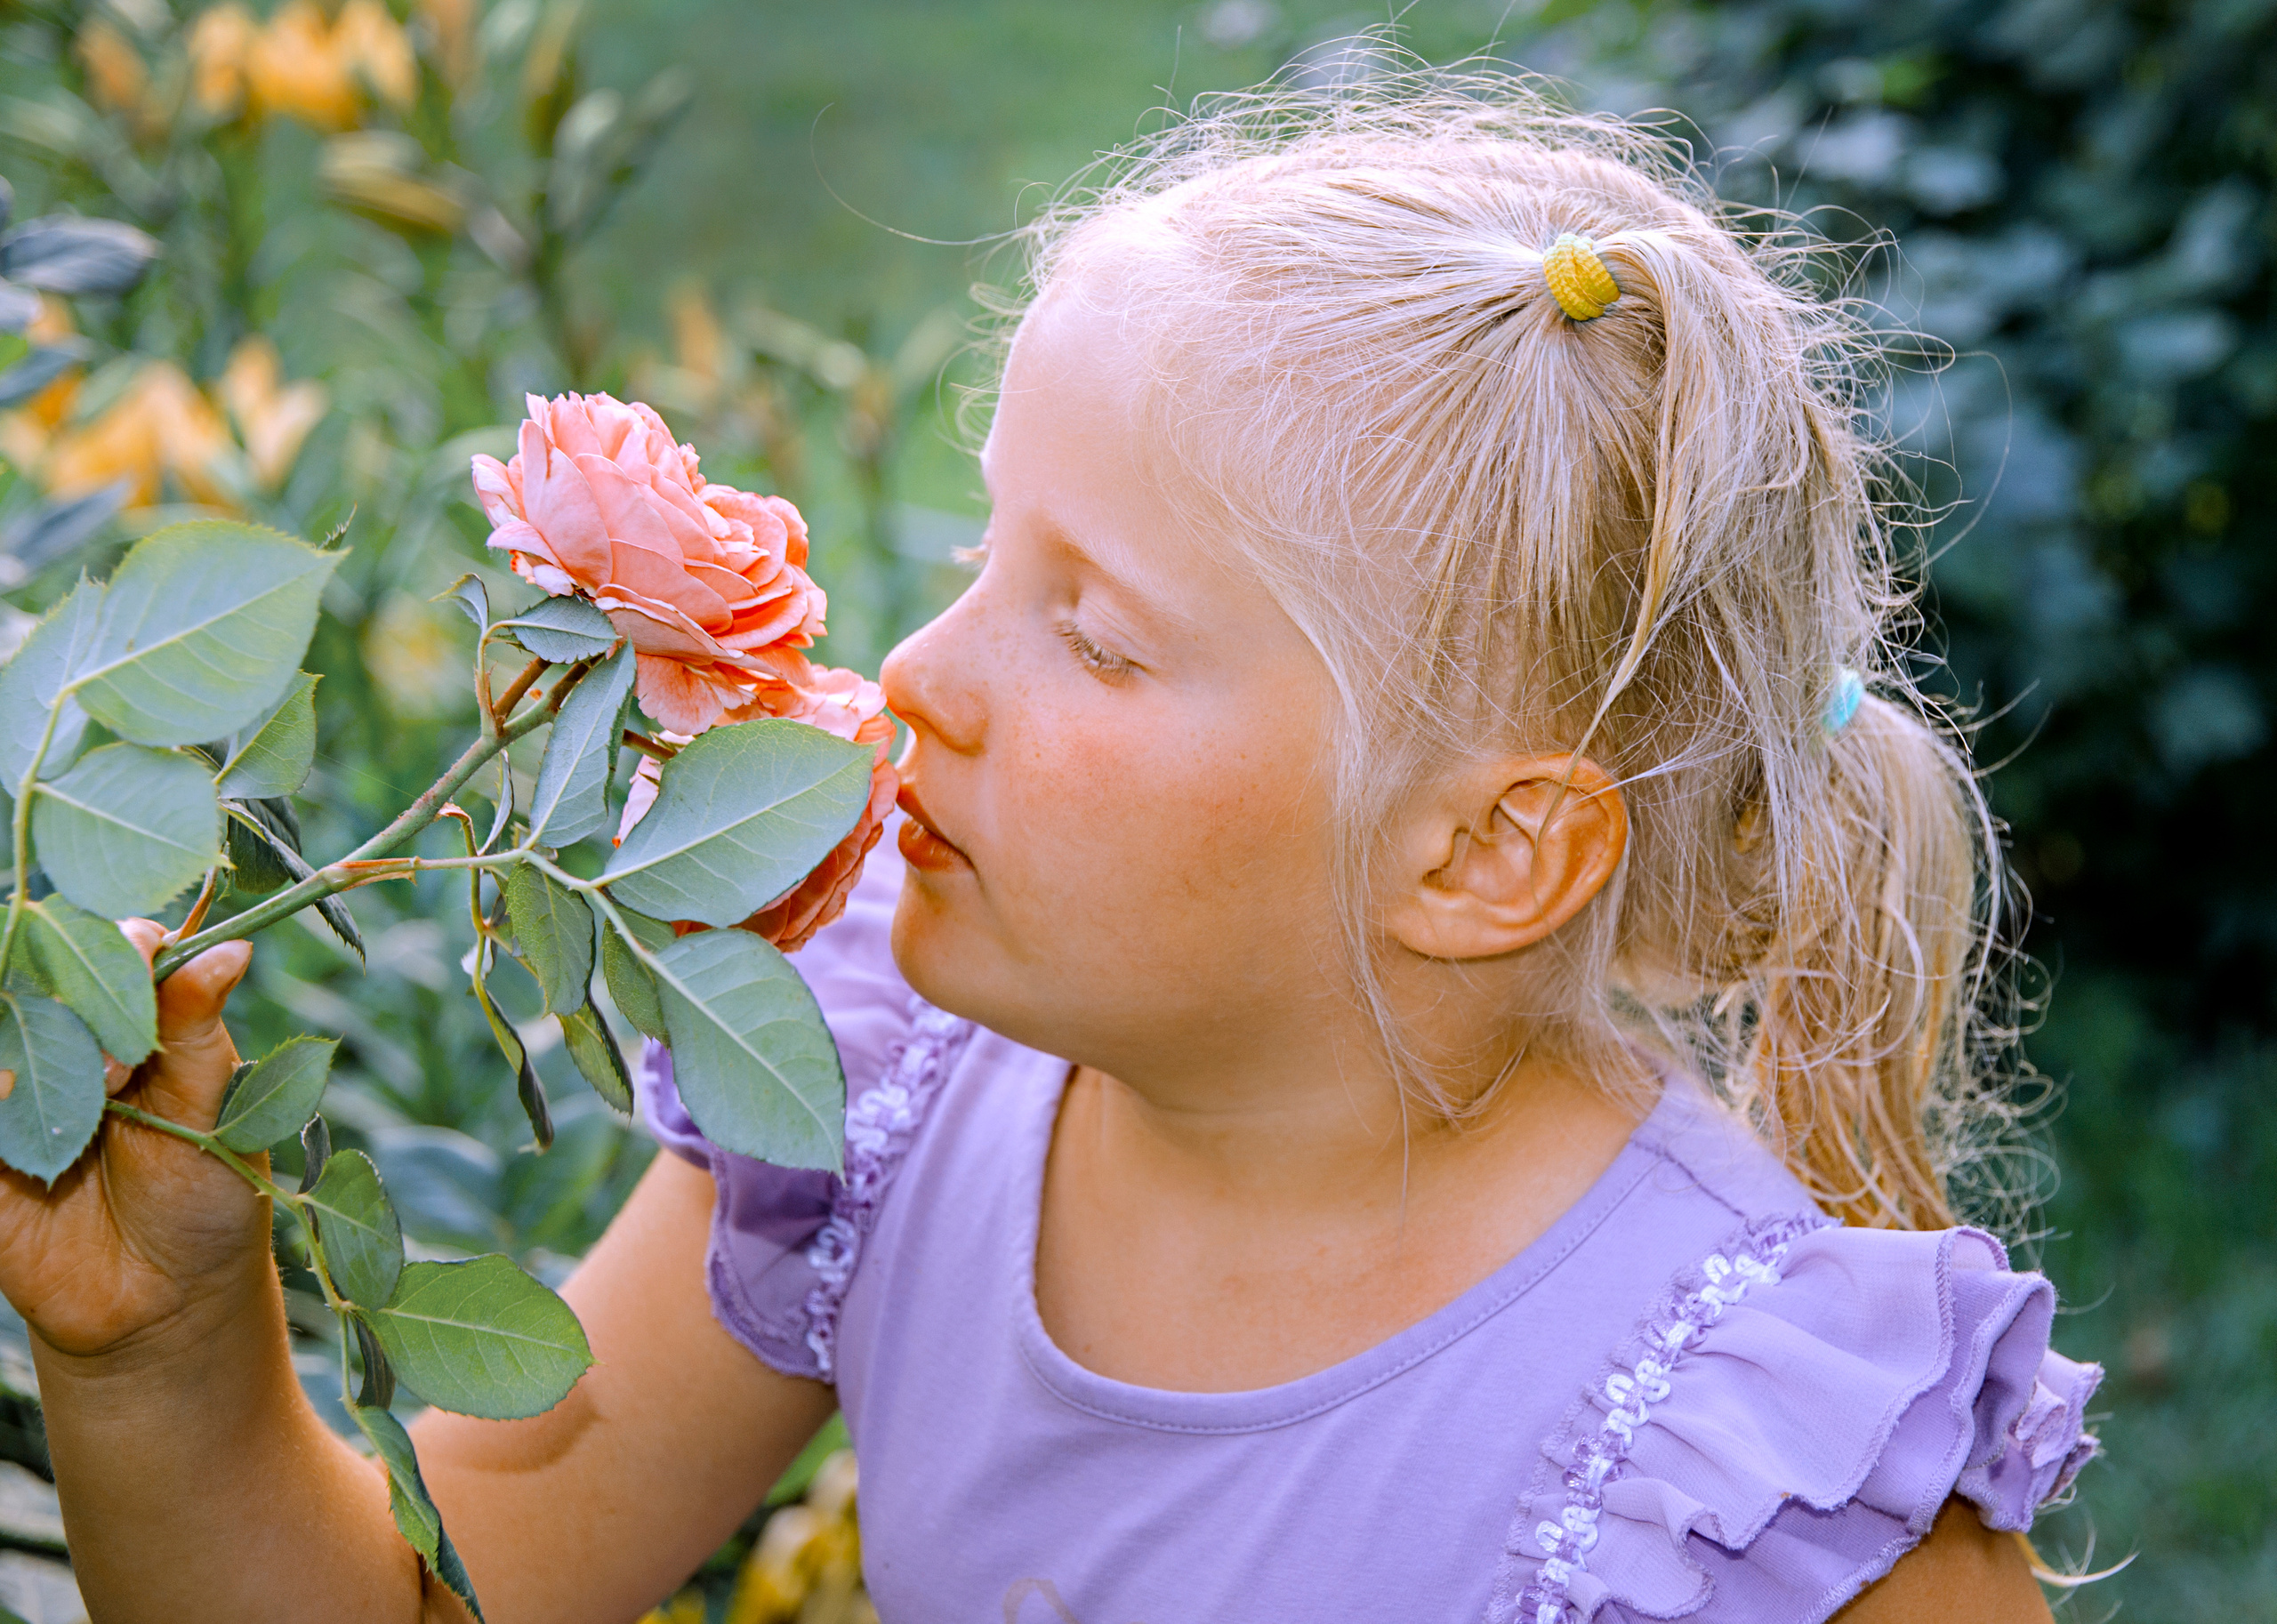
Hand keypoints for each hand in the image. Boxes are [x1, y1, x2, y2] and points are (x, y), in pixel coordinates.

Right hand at [0, 927, 267, 1361]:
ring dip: (29, 1041)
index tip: (152, 974)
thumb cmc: (209, 1198)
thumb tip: (232, 947)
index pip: (115, 945)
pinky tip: (7, 1091)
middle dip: (76, 1000)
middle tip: (122, 1069)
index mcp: (137, 1022)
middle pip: (39, 973)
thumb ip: (201, 1031)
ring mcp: (17, 1091)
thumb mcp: (218, 1113)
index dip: (125, 948)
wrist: (163, 1302)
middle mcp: (69, 1044)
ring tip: (98, 1095)